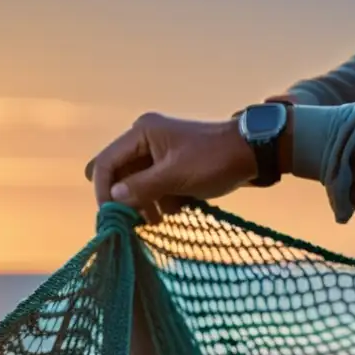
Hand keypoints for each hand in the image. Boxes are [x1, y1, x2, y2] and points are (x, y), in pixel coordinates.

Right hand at [85, 112, 257, 222]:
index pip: (106, 163)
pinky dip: (161, 200)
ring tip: (160, 220)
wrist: (251, 154)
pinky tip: (177, 208)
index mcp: (142, 133)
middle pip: (119, 174)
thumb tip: (114, 198)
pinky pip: (154, 186)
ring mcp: (158, 152)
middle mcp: (145, 139)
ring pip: (136, 184)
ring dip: (145, 204)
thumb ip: (142, 187)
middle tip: (135, 221)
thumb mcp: (175, 177)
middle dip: (125, 199)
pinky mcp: (171, 165)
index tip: (111, 217)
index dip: (103, 191)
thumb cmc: (214, 160)